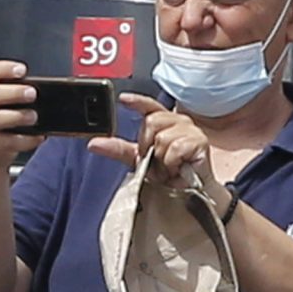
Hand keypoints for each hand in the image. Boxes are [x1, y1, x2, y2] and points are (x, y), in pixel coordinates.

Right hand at [0, 59, 43, 164]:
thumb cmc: (8, 116)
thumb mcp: (12, 99)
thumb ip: (25, 90)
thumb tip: (52, 90)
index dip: (3, 69)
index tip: (22, 70)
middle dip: (13, 93)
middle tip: (32, 94)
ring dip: (16, 117)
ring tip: (33, 116)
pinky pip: (6, 142)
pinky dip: (24, 140)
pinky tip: (37, 137)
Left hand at [98, 93, 217, 193]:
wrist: (189, 191)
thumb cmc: (169, 172)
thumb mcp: (138, 160)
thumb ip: (118, 149)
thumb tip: (93, 143)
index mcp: (164, 121)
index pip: (149, 106)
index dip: (137, 101)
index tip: (123, 100)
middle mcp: (178, 120)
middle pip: (151, 122)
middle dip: (148, 146)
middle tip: (157, 162)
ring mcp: (190, 129)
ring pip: (161, 138)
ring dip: (161, 160)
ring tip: (169, 168)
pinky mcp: (199, 141)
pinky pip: (174, 149)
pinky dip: (172, 164)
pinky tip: (178, 169)